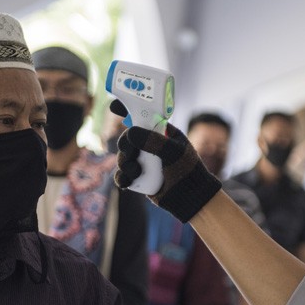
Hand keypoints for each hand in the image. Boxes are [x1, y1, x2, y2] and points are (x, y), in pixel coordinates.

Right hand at [111, 100, 221, 222]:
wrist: (190, 198)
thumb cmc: (187, 171)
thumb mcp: (174, 153)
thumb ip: (154, 141)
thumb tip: (130, 132)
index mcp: (161, 132)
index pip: (142, 116)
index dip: (128, 109)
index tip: (114, 106)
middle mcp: (150, 145)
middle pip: (127, 138)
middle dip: (125, 146)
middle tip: (131, 153)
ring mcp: (143, 161)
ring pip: (122, 157)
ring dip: (125, 164)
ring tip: (136, 172)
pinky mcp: (138, 177)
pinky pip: (122, 175)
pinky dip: (122, 178)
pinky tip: (127, 182)